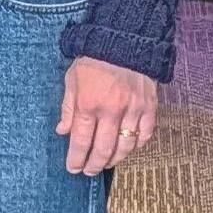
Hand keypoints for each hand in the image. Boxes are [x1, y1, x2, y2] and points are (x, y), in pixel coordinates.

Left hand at [57, 56, 159, 174]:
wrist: (124, 40)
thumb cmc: (93, 59)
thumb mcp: (72, 80)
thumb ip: (68, 108)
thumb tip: (63, 131)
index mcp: (89, 103)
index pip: (81, 140)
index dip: (76, 158)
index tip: (73, 168)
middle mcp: (112, 110)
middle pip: (103, 149)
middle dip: (94, 164)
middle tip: (88, 172)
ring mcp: (133, 110)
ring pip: (126, 146)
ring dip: (115, 159)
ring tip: (106, 163)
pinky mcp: (150, 107)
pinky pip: (145, 134)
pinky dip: (137, 145)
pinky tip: (128, 148)